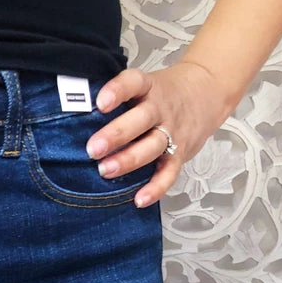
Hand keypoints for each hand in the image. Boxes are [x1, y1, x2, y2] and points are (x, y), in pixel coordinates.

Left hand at [88, 61, 232, 207]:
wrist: (207, 93)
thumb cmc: (162, 94)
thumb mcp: (145, 86)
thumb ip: (119, 98)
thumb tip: (75, 117)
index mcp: (149, 88)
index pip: (134, 83)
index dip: (118, 91)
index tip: (100, 103)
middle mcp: (161, 109)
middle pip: (140, 120)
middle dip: (116, 135)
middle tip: (92, 149)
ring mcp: (172, 132)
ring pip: (151, 147)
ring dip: (128, 160)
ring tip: (105, 171)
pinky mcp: (180, 154)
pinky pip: (169, 173)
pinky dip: (156, 188)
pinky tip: (139, 199)